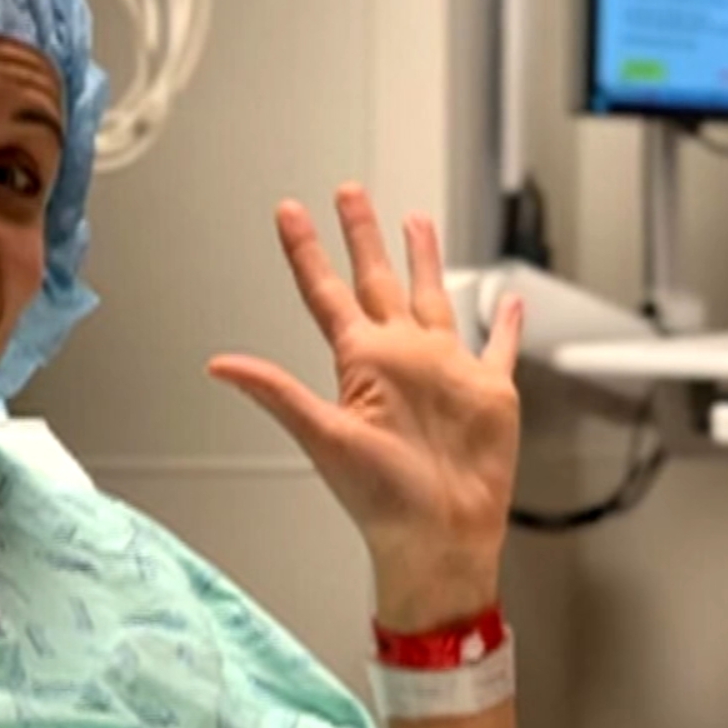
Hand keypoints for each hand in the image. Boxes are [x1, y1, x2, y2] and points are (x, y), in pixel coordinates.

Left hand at [209, 185, 522, 631]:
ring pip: (433, 298)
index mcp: (361, 362)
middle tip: (350, 191)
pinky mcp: (488, 390)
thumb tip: (218, 365)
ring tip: (416, 222)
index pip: (327, 292)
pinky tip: (508, 303)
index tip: (289, 212)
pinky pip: (498, 348)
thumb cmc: (381, 498)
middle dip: (363, 236)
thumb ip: (275, 392)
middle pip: (377, 280)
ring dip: (424, 261)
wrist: (439, 535)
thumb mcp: (323, 435)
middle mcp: (400, 357)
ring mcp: (444, 370)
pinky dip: (505, 326)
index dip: (307, 252)